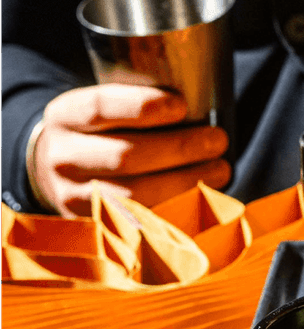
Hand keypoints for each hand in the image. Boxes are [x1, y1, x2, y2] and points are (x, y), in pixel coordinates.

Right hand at [29, 84, 230, 216]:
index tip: (182, 105)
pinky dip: (177, 209)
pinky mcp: (94, 226)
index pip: (99, 109)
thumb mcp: (105, 110)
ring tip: (221, 168)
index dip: (142, 107)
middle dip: (180, 148)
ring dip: (186, 182)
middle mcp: (63, 157)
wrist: (57, 173)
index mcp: (65, 117)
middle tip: (218, 140)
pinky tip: (205, 198)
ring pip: (135, 194)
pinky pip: (141, 223)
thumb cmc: (102, 134)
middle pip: (125, 156)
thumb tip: (202, 102)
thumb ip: (139, 106)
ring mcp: (74, 197)